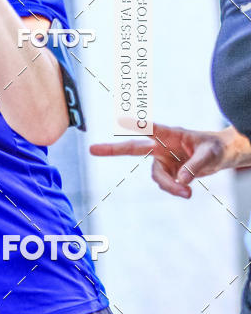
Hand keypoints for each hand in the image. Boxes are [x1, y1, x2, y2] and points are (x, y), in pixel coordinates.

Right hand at [89, 123, 244, 197]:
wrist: (221, 155)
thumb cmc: (215, 148)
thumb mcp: (210, 155)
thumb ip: (195, 167)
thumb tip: (180, 181)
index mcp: (171, 134)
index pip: (151, 129)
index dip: (136, 125)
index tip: (121, 120)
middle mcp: (162, 146)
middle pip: (134, 148)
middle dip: (112, 149)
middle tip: (92, 149)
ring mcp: (163, 159)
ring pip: (156, 176)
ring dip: (169, 187)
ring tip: (187, 194)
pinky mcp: (167, 171)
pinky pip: (166, 184)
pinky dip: (175, 190)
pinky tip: (186, 191)